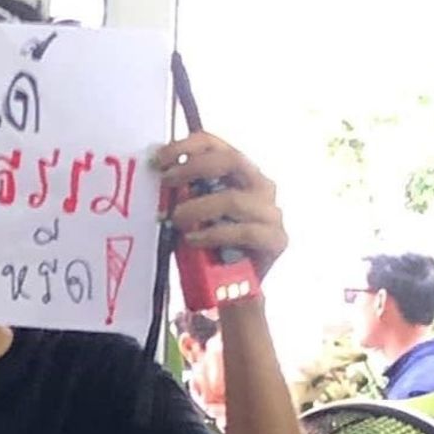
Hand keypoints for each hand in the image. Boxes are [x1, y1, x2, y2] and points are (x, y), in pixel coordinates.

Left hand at [155, 134, 286, 280]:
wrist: (235, 288)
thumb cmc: (211, 246)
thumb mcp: (191, 216)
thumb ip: (181, 197)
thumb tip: (157, 182)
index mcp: (239, 172)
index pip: (216, 144)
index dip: (187, 146)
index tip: (160, 158)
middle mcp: (260, 185)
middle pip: (230, 160)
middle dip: (193, 168)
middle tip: (166, 182)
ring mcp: (271, 211)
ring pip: (233, 199)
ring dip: (199, 207)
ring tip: (177, 219)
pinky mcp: (276, 239)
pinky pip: (244, 231)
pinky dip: (214, 235)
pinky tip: (194, 240)